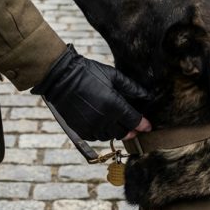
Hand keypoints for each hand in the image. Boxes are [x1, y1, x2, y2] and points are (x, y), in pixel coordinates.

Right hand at [32, 45, 150, 140]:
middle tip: (134, 126)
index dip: (143, 124)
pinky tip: (102, 122)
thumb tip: (146, 95)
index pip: (134, 120)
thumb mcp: (112, 75)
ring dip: (116, 131)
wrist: (61, 77)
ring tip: (117, 122)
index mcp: (113, 105)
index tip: (148, 126)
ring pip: (110, 136)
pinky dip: (102, 132)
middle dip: (131, 130)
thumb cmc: (87, 72)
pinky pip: (96, 137)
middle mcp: (103, 119)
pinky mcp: (80, 130)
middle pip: (123, 132)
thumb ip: (131, 87)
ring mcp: (91, 126)